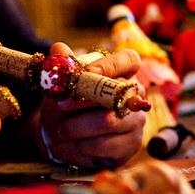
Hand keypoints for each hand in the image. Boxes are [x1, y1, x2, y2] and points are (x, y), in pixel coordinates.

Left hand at [37, 42, 145, 169]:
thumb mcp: (61, 85)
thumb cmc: (66, 106)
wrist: (63, 138)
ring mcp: (136, 120)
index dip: (109, 65)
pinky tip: (74, 144)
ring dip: (78, 127)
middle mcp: (134, 95)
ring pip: (108, 121)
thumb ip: (62, 66)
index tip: (86, 72)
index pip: (129, 60)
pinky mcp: (132, 144)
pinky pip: (106, 144)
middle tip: (60, 105)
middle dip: (83, 99)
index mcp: (122, 73)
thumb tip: (58, 48)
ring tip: (62, 130)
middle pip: (116, 92)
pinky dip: (83, 145)